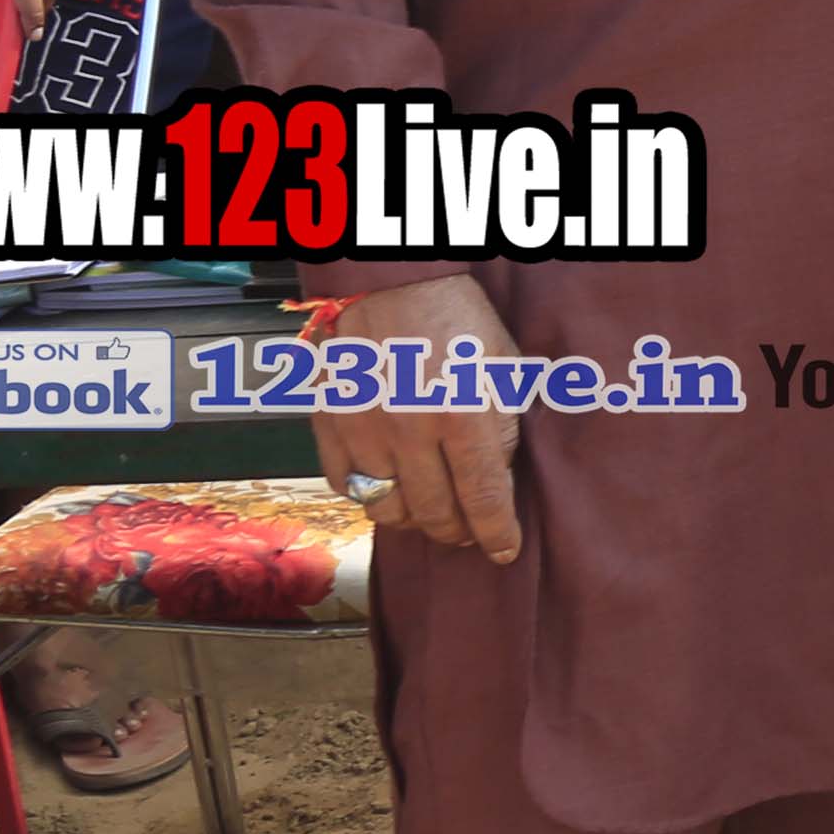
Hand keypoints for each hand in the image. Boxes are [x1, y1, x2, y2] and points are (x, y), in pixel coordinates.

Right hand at [311, 273, 525, 563]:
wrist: (392, 281)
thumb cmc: (458, 320)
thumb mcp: (504, 369)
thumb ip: (505, 429)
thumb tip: (498, 482)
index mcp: (464, 415)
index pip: (484, 500)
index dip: (498, 535)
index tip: (505, 551)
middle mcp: (410, 430)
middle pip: (435, 514)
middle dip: (458, 532)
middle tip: (469, 532)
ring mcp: (363, 429)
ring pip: (387, 508)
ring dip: (414, 519)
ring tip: (431, 510)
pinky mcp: (329, 423)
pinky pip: (345, 484)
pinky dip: (368, 494)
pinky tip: (390, 483)